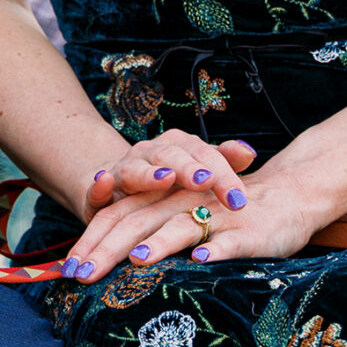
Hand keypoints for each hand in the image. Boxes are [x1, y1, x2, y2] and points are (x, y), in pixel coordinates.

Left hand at [60, 162, 321, 281]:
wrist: (288, 195)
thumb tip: (112, 262)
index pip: (119, 217)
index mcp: (163, 201)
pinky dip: (215, 248)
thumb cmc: (225, 214)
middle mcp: (183, 204)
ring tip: (137, 259)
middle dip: (109, 249)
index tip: (68, 270)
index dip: (93, 240)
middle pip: (139, 222)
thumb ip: (151, 231)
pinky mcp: (247, 233)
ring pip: (182, 226)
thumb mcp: (183, 218)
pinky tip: (201, 259)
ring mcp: (216, 217)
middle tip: (83, 274)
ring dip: (160, 242)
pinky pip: (229, 240)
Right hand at [82, 130, 256, 223]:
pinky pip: (97, 187)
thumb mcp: (197, 176)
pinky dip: (101, 185)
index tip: (239, 199)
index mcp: (178, 148)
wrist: (118, 188)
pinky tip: (105, 182)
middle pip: (172, 156)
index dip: (222, 174)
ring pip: (136, 168)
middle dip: (189, 169)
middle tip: (206, 182)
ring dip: (149, 174)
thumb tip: (249, 151)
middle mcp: (150, 154)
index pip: (204, 154)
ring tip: (165, 178)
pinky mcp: (99, 192)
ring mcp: (123, 169)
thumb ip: (222, 164)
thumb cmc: (168, 185)